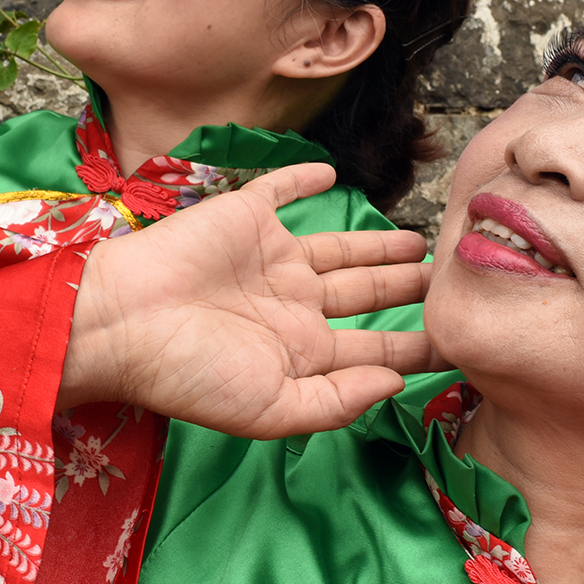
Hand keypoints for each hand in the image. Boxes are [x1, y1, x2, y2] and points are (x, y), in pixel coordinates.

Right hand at [61, 164, 435, 437]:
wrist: (120, 322)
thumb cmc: (188, 375)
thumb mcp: (269, 410)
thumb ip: (336, 402)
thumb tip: (395, 383)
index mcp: (302, 352)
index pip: (377, 349)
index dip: (418, 348)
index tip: (463, 343)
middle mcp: (292, 304)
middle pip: (367, 293)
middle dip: (409, 289)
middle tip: (452, 279)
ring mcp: (270, 258)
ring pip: (341, 247)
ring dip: (379, 242)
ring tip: (419, 242)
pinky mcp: (245, 216)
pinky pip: (282, 190)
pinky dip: (305, 179)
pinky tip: (331, 174)